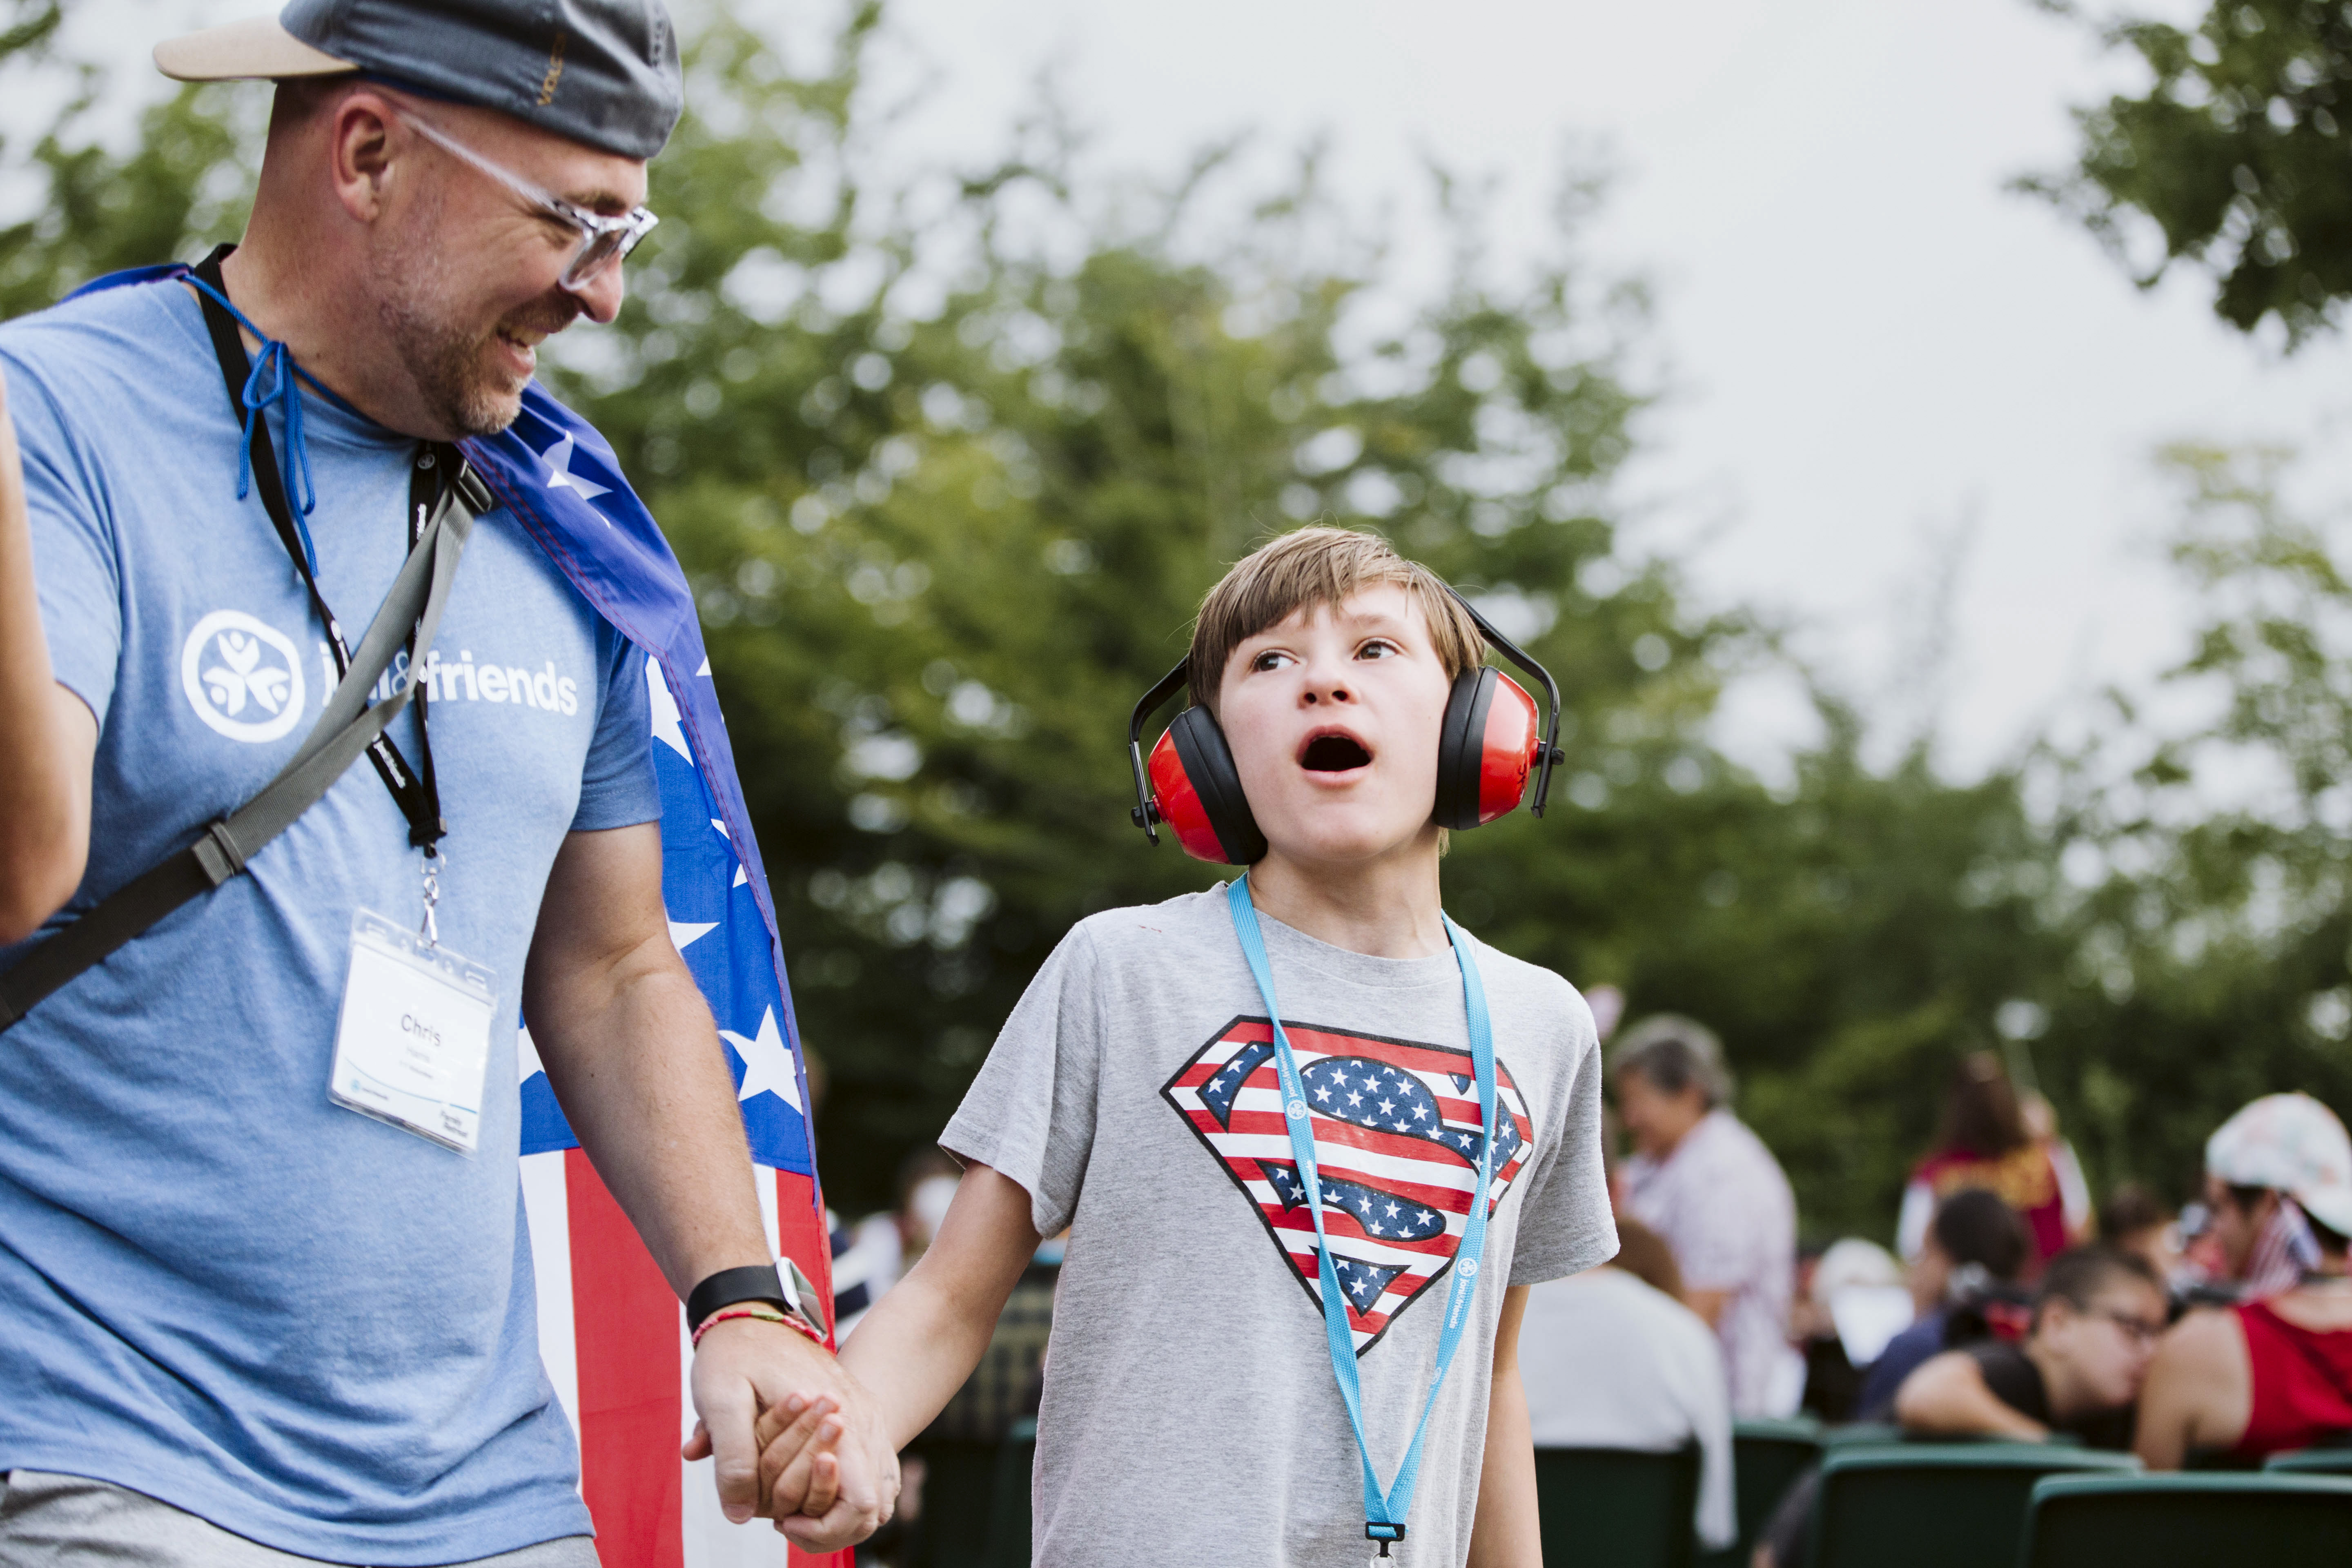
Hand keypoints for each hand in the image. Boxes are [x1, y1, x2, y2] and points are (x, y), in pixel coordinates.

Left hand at [684, 1315, 898, 1541]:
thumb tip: (741, 1515)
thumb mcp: (721, 1400)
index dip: (824, 1527)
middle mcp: (860, 1419)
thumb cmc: (733, 1352)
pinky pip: (866, 1469)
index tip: (780, 1520)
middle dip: (824, 1523)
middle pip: (870, 1504)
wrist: (751, 1309)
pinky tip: (804, 1485)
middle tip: (779, 1517)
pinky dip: (839, 1489)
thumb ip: (733, 1458)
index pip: (861, 1501)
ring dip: (830, 1506)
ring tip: (790, 1505)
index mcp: (837, 1416)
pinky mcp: (856, 1415)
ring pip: (872, 1489)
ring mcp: (863, 1416)